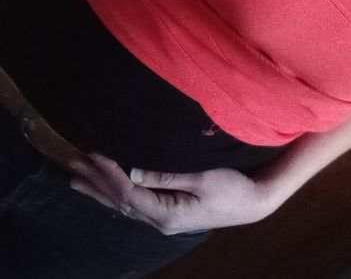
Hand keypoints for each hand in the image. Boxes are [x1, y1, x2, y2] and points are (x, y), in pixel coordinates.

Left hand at [67, 153, 279, 234]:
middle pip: (120, 201)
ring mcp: (165, 219)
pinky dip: (117, 194)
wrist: (255, 202)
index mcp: (167, 213)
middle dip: (96, 182)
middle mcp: (161, 220)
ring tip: (77, 180)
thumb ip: (167, 175)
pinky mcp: (171, 213)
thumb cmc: (234, 187)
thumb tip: (133, 172)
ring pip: (124, 204)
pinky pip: (135, 204)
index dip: (109, 173)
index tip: (93, 153)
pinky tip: (108, 190)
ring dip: (101, 189)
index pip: (128, 193)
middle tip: (72, 166)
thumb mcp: (203, 177)